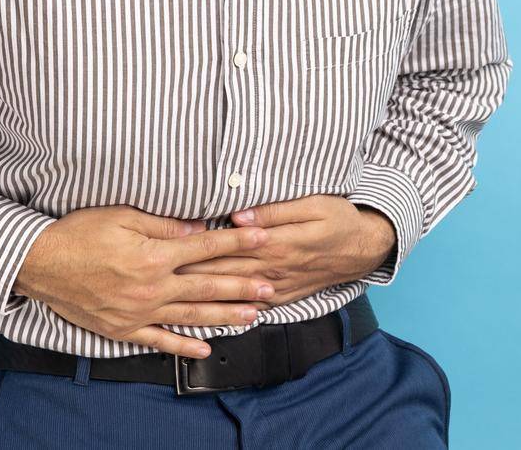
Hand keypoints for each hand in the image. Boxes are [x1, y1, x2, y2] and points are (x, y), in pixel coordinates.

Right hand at [13, 204, 276, 358]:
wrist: (40, 264)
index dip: (238, 243)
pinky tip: (207, 348)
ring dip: (225, 316)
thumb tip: (198, 228)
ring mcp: (139, 312)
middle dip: (243, 285)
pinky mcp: (124, 329)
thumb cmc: (79, 233)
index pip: (206, 247)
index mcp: (154, 255)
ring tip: (253, 316)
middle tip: (271, 286)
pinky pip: (160, 341)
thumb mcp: (122, 216)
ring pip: (192, 316)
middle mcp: (152, 287)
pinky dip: (184, 346)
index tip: (264, 239)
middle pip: (207, 286)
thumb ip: (163, 224)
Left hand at [175, 195, 396, 308]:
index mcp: (276, 243)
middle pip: (223, 272)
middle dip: (188, 275)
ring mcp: (277, 286)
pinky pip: (250, 308)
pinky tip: (209, 317)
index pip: (227, 246)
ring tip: (171, 297)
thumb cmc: (339, 218)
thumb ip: (273, 211)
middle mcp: (273, 269)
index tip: (167, 247)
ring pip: (233, 292)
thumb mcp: (313, 204)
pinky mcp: (283, 296)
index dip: (196, 247)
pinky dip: (228, 312)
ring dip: (202, 296)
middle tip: (155, 275)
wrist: (365, 248)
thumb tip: (237, 214)